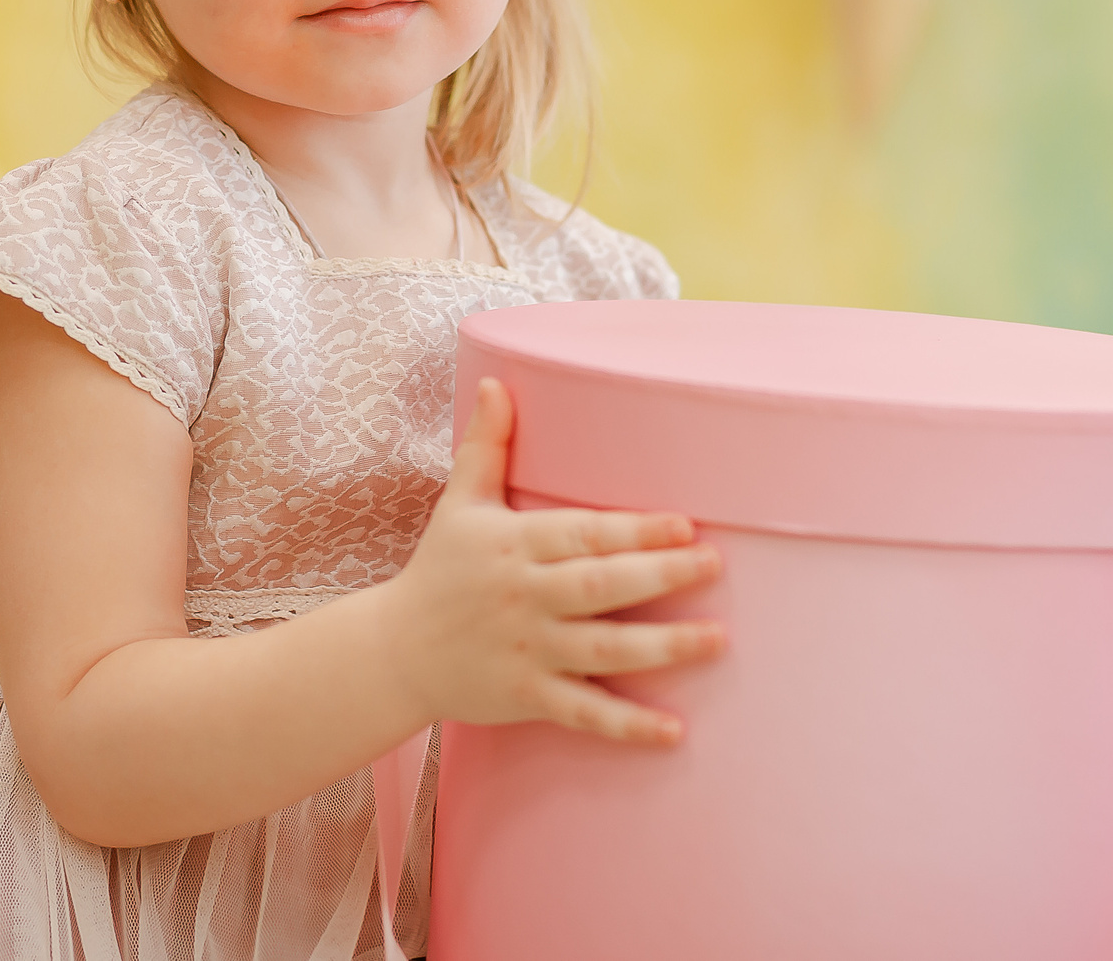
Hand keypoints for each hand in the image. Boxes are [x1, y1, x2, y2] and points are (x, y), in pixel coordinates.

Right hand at [379, 377, 724, 745]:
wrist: (395, 651)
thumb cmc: (439, 569)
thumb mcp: (459, 502)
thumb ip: (487, 445)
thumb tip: (496, 382)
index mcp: (512, 544)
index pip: (582, 534)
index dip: (634, 530)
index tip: (684, 524)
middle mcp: (523, 597)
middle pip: (600, 586)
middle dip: (660, 576)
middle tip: (715, 565)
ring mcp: (527, 650)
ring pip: (603, 650)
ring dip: (662, 647)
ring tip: (717, 641)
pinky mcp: (527, 697)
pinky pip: (584, 712)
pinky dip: (628, 726)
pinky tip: (674, 731)